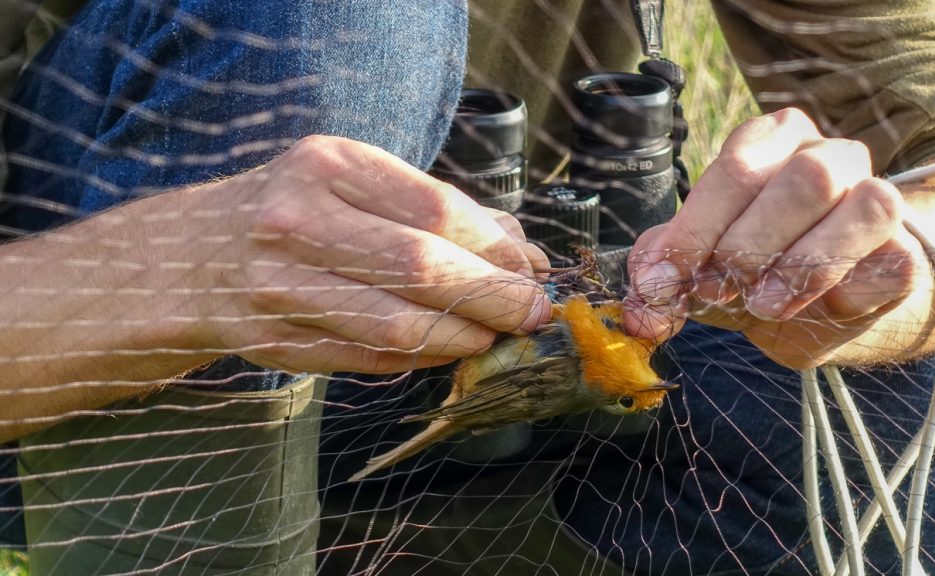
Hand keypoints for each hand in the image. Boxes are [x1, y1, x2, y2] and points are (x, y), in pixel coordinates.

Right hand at [191, 135, 550, 373]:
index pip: (434, 210)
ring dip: (463, 338)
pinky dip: (421, 359)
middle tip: (533, 314)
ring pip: (397, 328)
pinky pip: (370, 361)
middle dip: (494, 298)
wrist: (185, 257)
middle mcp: (295, 222)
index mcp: (326, 166)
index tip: (532, 270)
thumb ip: (438, 211)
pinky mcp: (276, 344)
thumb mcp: (353, 182)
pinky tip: (444, 348)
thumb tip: (523, 254)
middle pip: (421, 268)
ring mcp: (278, 288)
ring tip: (494, 336)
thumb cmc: (291, 209)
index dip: (496, 248)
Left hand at [623, 108, 922, 368]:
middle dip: (747, 244)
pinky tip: (814, 309)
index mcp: (772, 141)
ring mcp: (877, 196)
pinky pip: (886, 260)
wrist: (836, 303)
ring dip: (801, 263)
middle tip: (715, 291)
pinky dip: (842, 290)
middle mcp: (830, 155)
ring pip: (859, 205)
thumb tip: (639, 314)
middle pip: (800, 179)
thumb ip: (666, 278)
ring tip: (761, 303)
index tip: (662, 281)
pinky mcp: (907, 249)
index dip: (694, 230)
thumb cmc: (761, 268)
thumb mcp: (701, 267)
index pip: (736, 169)